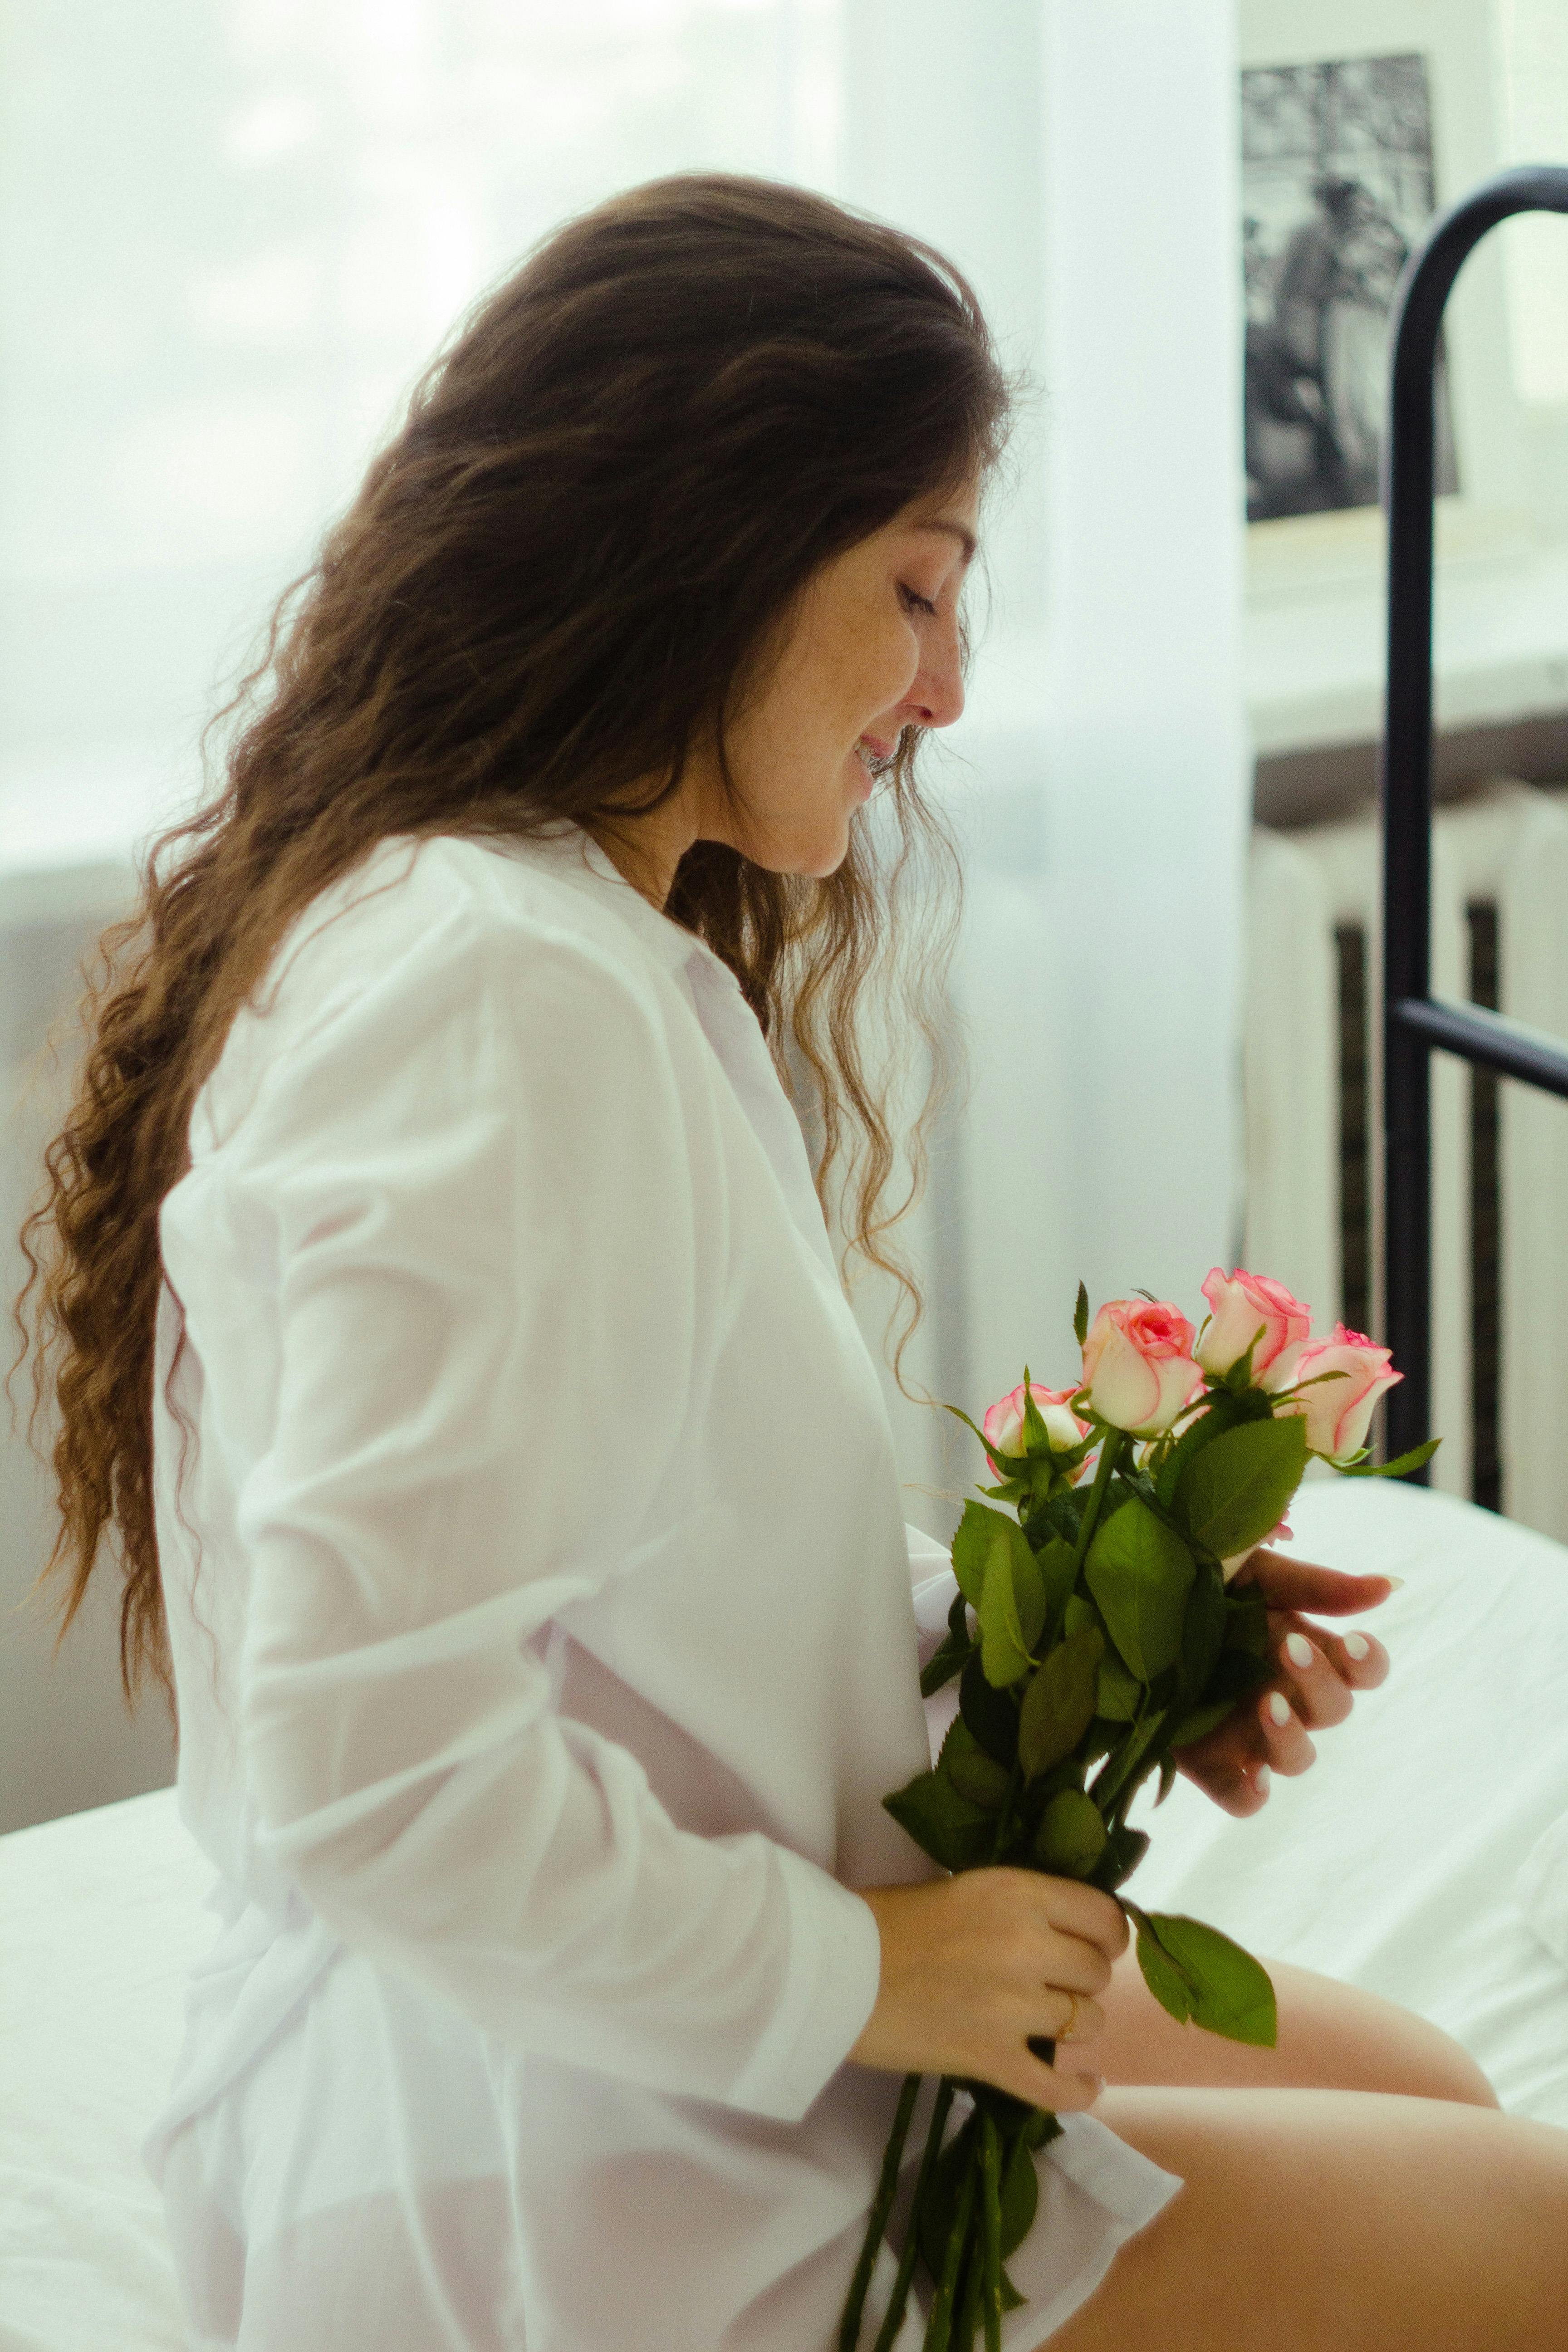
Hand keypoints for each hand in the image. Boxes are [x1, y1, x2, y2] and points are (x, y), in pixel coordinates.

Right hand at [847, 1868, 1127, 2110]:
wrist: (835, 1969)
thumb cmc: (889, 1920)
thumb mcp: (966, 1888)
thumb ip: (1019, 1908)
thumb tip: (1066, 1932)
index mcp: (1018, 1894)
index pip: (1103, 1915)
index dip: (1107, 1935)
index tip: (1095, 1945)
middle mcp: (1026, 1946)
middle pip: (1095, 1972)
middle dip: (1080, 1979)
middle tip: (1052, 1984)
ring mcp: (1011, 2007)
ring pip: (1085, 2023)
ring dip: (1072, 2025)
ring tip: (1047, 2023)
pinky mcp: (991, 2059)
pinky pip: (1057, 2087)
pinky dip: (1079, 2091)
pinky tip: (1088, 2084)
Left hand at [1172, 1545, 1393, 1817]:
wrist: (1103, 1595)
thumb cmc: (1180, 1572)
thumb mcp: (1247, 1567)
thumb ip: (1315, 1584)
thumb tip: (1391, 1586)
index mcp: (1294, 1641)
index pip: (1359, 1668)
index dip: (1367, 1662)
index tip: (1353, 1641)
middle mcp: (1277, 1688)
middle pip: (1334, 1710)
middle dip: (1319, 1682)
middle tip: (1285, 1647)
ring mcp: (1243, 1729)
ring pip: (1297, 1759)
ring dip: (1292, 1737)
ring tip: (1266, 1704)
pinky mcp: (1203, 1759)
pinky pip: (1242, 1799)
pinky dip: (1252, 1794)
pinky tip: (1250, 1772)